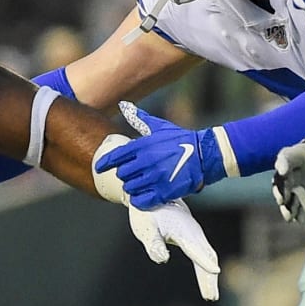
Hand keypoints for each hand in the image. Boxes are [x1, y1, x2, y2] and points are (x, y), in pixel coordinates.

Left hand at [93, 102, 223, 208]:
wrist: (205, 154)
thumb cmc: (181, 139)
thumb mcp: (159, 127)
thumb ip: (139, 118)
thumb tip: (124, 105)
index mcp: (143, 146)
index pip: (115, 157)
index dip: (104, 163)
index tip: (99, 168)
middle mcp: (147, 162)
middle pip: (122, 174)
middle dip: (126, 175)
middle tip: (133, 174)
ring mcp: (155, 177)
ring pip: (130, 188)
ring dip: (133, 187)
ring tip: (141, 184)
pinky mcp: (165, 191)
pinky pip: (141, 201)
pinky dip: (140, 200)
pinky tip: (144, 196)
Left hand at [126, 201, 221, 300]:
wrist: (153, 194)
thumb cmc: (147, 212)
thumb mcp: (146, 229)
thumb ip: (154, 244)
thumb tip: (162, 259)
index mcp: (183, 232)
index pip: (195, 250)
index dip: (204, 261)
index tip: (215, 272)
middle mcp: (193, 233)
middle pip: (206, 257)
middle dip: (209, 278)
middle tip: (211, 297)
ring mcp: (196, 234)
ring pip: (208, 256)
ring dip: (210, 276)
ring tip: (211, 295)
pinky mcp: (194, 236)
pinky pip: (205, 253)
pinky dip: (207, 266)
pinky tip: (209, 277)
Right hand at [271, 125, 304, 222]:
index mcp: (298, 154)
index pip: (286, 157)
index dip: (283, 164)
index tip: (283, 171)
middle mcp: (294, 171)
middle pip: (282, 181)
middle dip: (280, 191)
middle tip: (282, 200)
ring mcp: (299, 184)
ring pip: (288, 196)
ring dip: (287, 206)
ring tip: (289, 216)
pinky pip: (299, 206)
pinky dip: (298, 214)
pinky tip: (299, 220)